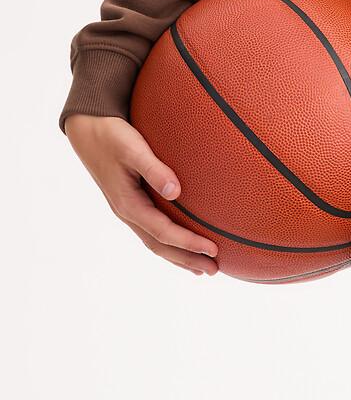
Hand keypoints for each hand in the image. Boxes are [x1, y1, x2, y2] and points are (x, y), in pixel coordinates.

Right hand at [64, 114, 219, 276]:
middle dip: (187, 259)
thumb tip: (176, 192)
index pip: (163, 232)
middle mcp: (128, 212)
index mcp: (128, 204)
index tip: (213, 249)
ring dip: (179, 256)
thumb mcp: (133, 149)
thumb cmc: (113, 137)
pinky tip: (183, 244)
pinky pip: (153, 229)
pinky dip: (170, 242)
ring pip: (155, 241)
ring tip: (202, 268)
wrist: (88, 129)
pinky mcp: (132, 203)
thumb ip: (154, 170)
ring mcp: (129, 210)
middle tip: (214, 270)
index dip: (188, 243)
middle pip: (160, 245)